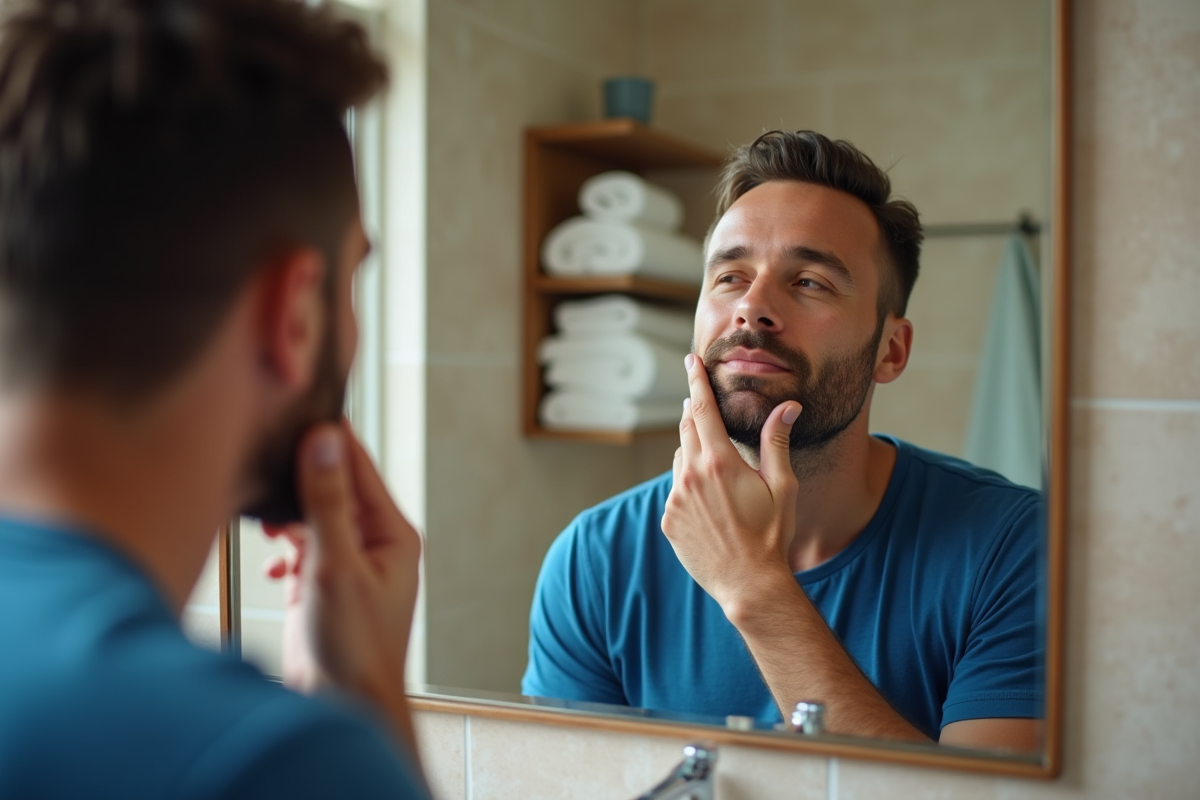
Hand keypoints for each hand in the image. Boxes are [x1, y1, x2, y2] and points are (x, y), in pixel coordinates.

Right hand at [263, 420, 421, 747]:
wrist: (344, 705)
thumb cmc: (354, 648)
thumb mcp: (336, 567)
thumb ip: (327, 504)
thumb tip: (324, 443)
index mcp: (391, 532)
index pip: (357, 465)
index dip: (326, 439)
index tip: (293, 413)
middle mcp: (373, 541)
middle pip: (332, 486)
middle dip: (299, 477)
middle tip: (265, 463)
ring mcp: (348, 561)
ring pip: (313, 516)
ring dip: (288, 516)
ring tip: (265, 520)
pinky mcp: (323, 582)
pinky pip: (301, 547)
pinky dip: (283, 550)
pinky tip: (273, 566)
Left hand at [661, 354, 801, 614]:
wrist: (749, 584)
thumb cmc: (772, 535)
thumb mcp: (782, 486)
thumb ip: (777, 442)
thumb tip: (788, 406)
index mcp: (719, 462)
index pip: (701, 409)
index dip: (696, 382)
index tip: (691, 361)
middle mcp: (691, 476)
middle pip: (686, 429)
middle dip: (693, 412)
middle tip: (700, 402)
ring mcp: (676, 499)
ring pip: (680, 460)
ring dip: (694, 453)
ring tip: (719, 469)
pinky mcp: (668, 520)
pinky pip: (676, 490)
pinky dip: (689, 485)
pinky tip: (711, 503)